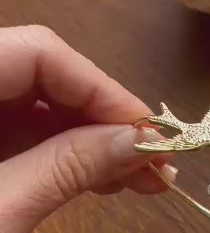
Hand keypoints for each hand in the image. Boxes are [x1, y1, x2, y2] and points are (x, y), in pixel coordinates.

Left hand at [0, 25, 174, 232]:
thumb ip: (64, 170)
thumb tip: (139, 144)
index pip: (38, 53)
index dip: (102, 88)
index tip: (148, 133)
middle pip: (46, 79)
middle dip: (107, 121)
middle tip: (155, 162)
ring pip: (44, 108)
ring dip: (97, 141)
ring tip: (140, 178)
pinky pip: (30, 134)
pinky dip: (71, 155)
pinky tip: (104, 178)